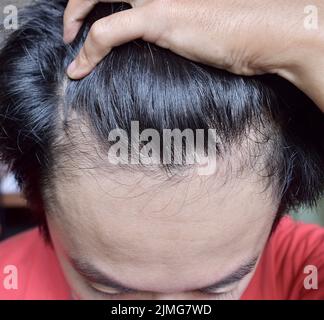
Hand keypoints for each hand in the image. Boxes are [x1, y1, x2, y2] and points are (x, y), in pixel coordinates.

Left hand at [64, 0, 323, 111]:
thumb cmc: (238, 27)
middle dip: (75, 4)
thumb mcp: (198, 16)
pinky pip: (108, 32)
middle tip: (69, 28)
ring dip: (73, 21)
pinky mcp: (160, 17)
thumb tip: (156, 31)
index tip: (88, 18)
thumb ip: (172, 17)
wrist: (266, 32)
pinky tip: (78, 69)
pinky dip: (87, 51)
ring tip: (70, 48)